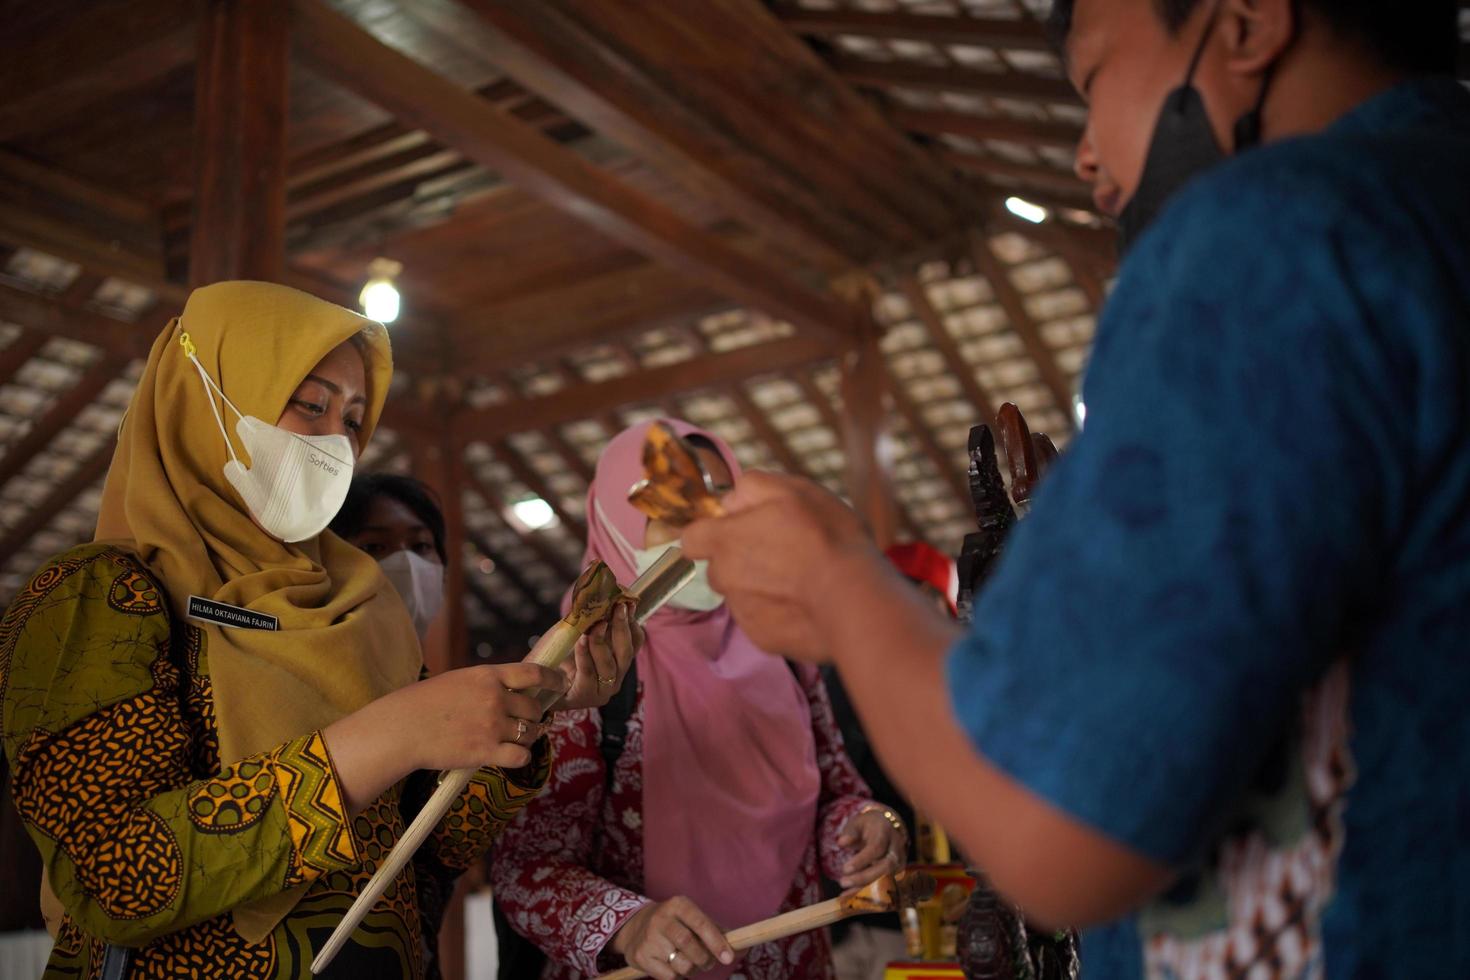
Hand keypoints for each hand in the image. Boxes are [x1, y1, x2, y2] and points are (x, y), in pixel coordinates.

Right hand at [400, 662, 564, 770]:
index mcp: (487, 675)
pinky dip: (520, 757)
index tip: (561, 684)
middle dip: (536, 716)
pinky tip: (510, 756)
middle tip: (530, 721)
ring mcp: (491, 725)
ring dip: (528, 737)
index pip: (534, 673)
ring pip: (530, 733)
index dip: (553, 679)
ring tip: (516, 739)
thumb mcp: (459, 680)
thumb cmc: (424, 703)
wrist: (402, 728)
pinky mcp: (486, 752)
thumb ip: (488, 683)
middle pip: (535, 708)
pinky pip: (521, 756)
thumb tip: (514, 689)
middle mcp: (494, 698)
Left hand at [555, 601, 643, 710]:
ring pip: (609, 665)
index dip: (632, 623)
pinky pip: (587, 673)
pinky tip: (581, 641)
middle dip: (622, 628)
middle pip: (626, 653)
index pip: (635, 642)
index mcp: (617, 661)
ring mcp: (602, 690)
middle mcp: (615, 677)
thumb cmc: (557, 657)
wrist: (537, 684)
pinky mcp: (584, 696)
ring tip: (597, 624)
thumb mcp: (575, 634)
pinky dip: (585, 655)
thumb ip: (588, 620)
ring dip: (601, 642)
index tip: (627, 604)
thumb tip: (596, 595)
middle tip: (618, 608)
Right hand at [611, 897, 736, 979]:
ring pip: (681, 964)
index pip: (701, 923)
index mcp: (679, 905)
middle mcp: (662, 918)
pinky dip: (677, 977)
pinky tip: (672, 966)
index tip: (728, 958)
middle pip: (690, 945)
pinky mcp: (641, 956)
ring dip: (692, 970)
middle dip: (705, 959)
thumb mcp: (693, 920)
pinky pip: (668, 977)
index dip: (716, 942)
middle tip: (708, 963)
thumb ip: (718, 932)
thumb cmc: (676, 925)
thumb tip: (744, 948)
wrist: (635, 928)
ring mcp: (649, 937)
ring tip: (689, 963)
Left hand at [682, 471, 883, 661]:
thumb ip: (753, 487)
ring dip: (761, 587)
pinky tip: (807, 604)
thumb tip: (731, 499)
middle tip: (783, 553)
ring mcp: (742, 612)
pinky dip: (778, 613)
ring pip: (742, 595)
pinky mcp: (763, 638)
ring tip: (802, 580)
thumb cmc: (825, 538)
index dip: (712, 533)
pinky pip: (763, 620)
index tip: (737, 532)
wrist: (853, 599)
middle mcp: (724, 578)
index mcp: (725, 540)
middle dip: (742, 561)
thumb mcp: (793, 491)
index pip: (691, 538)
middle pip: (720, 568)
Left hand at [836, 808, 906, 889]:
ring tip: (845, 895)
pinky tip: (852, 899)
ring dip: (866, 890)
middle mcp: (896, 850)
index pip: (877, 848)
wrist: (890, 828)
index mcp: (886, 833)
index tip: (845, 869)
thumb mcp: (858, 822)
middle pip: (885, 867)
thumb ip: (850, 832)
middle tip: (843, 882)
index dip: (862, 860)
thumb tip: (842, 843)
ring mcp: (899, 864)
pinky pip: (885, 888)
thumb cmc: (870, 826)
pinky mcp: (897, 875)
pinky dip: (868, 895)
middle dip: (864, 877)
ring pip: (886, 881)